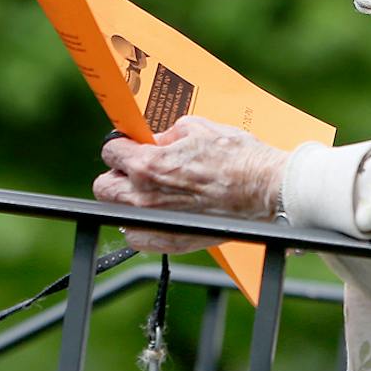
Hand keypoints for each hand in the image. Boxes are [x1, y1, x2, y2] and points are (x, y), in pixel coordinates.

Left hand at [92, 119, 287, 250]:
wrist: (266, 190)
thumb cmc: (238, 158)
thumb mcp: (197, 128)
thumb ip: (166, 134)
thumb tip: (154, 139)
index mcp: (148, 165)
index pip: (111, 152)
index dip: (122, 146)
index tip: (132, 147)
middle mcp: (145, 196)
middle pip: (104, 187)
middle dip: (117, 175)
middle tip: (136, 170)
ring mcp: (157, 223)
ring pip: (117, 213)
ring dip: (127, 201)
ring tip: (150, 192)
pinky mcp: (172, 241)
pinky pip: (137, 237)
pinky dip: (141, 227)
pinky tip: (157, 214)